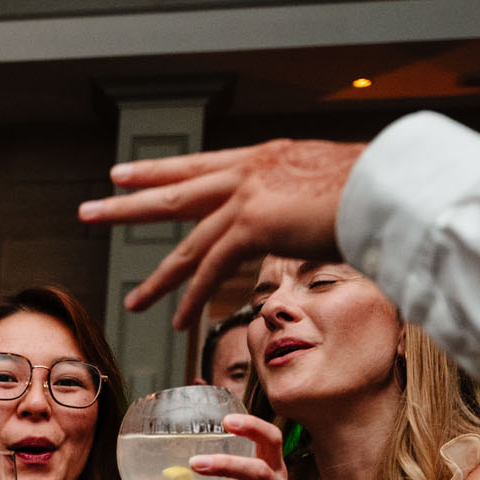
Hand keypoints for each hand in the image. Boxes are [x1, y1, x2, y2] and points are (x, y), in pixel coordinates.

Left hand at [76, 138, 366, 328]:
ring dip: (157, 277)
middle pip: (174, 191)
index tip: (125, 174)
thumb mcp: (328, 189)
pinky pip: (211, 271)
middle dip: (128, 203)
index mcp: (262, 158)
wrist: (389, 183)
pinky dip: (194, 299)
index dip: (159, 171)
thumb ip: (300, 208)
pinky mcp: (252, 225)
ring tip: (130, 300)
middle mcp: (246, 172)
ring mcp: (246, 197)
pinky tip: (178, 321)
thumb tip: (298, 232)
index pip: (198, 165)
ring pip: (187, 243)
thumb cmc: (374, 187)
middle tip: (90, 209)